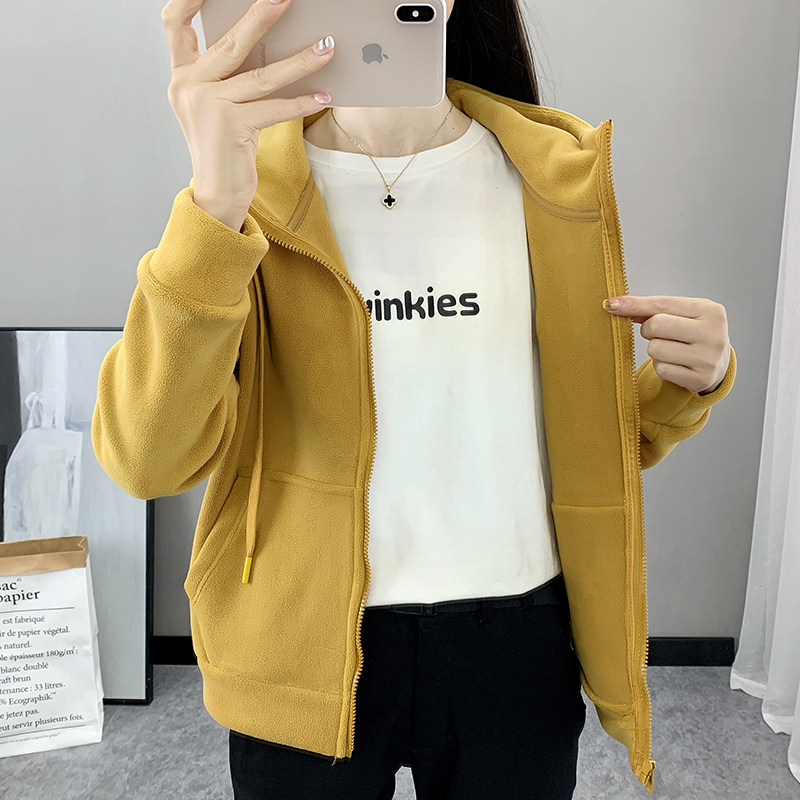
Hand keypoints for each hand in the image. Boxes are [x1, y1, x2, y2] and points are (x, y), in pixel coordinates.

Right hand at [162, 0, 334, 228]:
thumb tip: (270, 42)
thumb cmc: (223, 147)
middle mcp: (189, 86)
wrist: (217, 193)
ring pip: (261, 76)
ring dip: (299, 60)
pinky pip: (274, 108)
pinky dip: (301, 102)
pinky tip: (322, 95)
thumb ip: (229, 74)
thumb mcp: (217, 104)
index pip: (175, 22)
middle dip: (261, 15)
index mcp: (182, 75)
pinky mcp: (231, 127)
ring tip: (327, 46)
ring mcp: (208, 107)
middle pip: (230, 42)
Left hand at [603, 295, 730, 394]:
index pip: (661, 304)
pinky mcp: (700, 379)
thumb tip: (616, 304)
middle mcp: (713, 333)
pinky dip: (661, 366)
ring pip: (655, 349)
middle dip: (649, 330)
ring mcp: (708, 358)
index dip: (633, 305)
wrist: (717, 364)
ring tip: (671, 350)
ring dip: (655, 350)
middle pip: (656, 326)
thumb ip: (651, 309)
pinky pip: (661, 369)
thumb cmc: (692, 334)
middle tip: (659, 334)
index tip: (611, 304)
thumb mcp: (681, 315)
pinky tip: (675, 364)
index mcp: (710, 310)